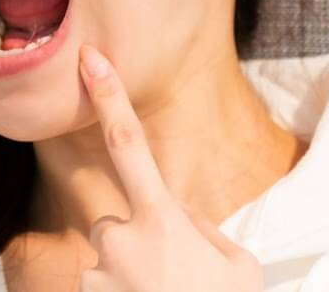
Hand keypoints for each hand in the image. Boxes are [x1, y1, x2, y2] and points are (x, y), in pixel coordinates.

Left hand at [76, 43, 262, 290]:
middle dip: (136, 243)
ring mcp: (97, 275)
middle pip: (114, 222)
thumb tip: (176, 214)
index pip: (129, 146)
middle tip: (174, 280)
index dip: (109, 99)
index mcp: (162, 222)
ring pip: (106, 261)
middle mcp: (119, 241)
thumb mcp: (240, 267)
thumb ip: (202, 229)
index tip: (88, 59)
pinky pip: (98, 289)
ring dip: (129, 278)